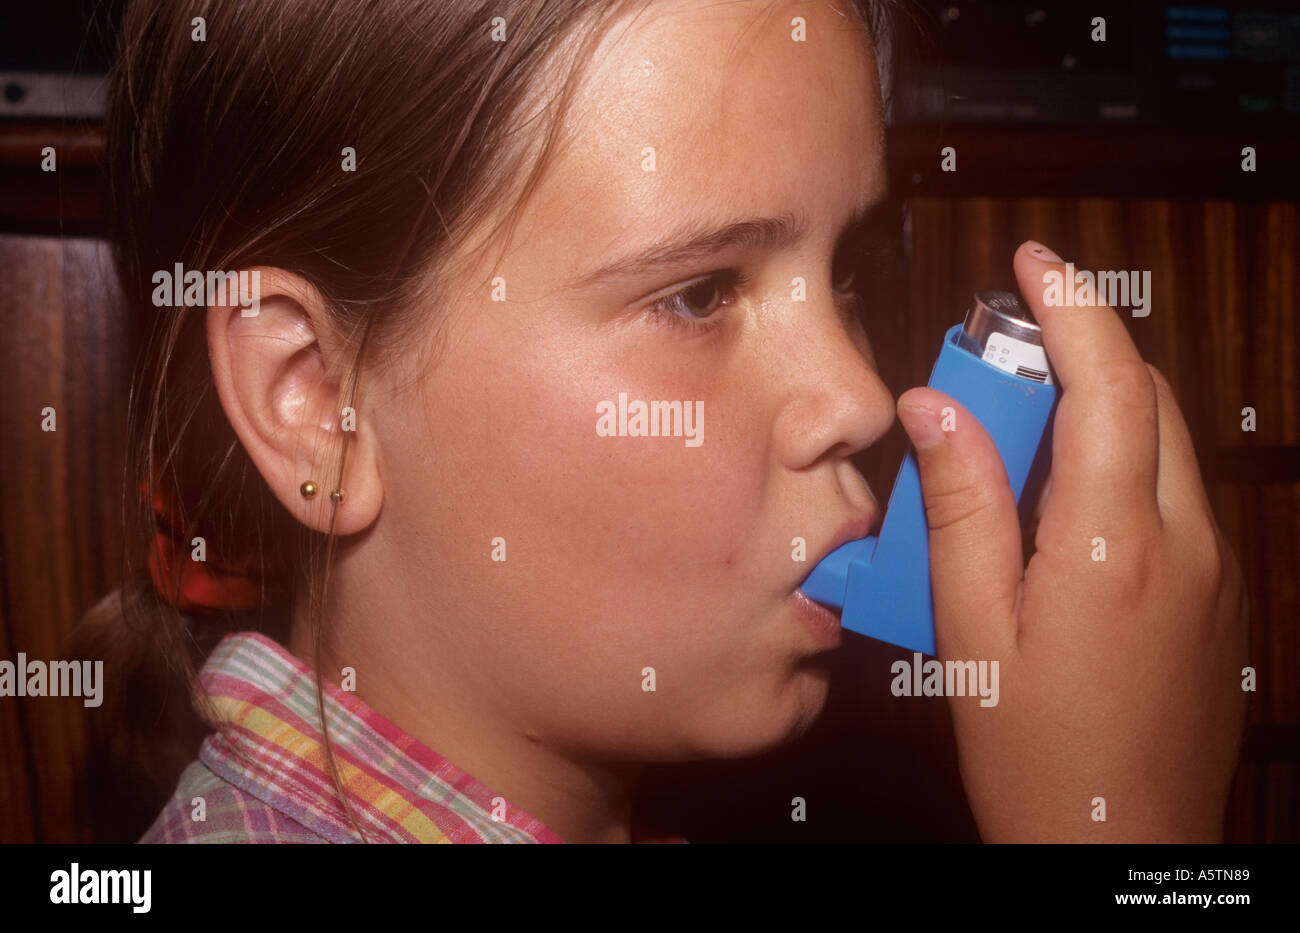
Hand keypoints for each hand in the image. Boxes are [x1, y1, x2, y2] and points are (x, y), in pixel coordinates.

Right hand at [895, 240, 1248, 841]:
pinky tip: (1058, 514)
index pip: (1111, 384)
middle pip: (1147, 401)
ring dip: (1098, 414)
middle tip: (1000, 362)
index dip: (1073, 308)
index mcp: (1115, 546)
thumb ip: (960, 508)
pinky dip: (1119, 469)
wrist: (1122, 850)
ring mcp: (1215, 572)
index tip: (1036, 261)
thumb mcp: (973, 631)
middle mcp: (1186, 544)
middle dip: (1079, 355)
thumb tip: (938, 408)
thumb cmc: (1038, 756)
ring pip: (1164, 447)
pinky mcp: (1219, 599)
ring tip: (1014, 443)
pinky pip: (1173, 499)